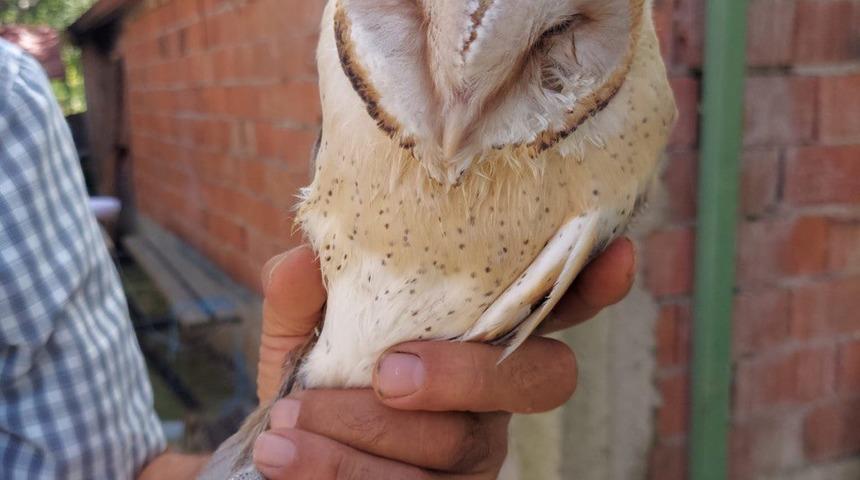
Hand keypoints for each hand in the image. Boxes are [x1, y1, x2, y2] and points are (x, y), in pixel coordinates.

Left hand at [253, 239, 634, 478]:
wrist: (282, 446)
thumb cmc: (313, 378)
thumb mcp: (301, 329)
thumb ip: (304, 293)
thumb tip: (302, 259)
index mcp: (476, 333)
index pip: (553, 305)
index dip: (590, 283)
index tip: (615, 253)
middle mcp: (495, 394)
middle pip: (540, 379)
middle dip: (467, 373)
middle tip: (386, 374)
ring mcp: (477, 454)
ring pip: (458, 444)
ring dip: (365, 432)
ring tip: (290, 421)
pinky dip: (340, 472)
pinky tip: (285, 457)